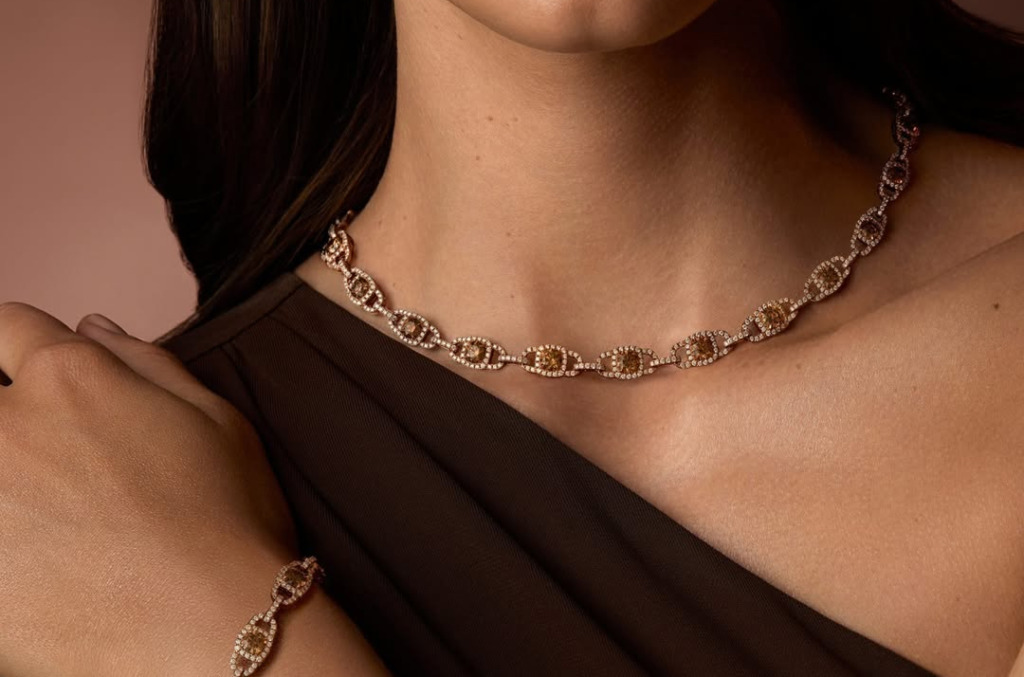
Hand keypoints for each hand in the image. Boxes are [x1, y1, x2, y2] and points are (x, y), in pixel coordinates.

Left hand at [0, 304, 297, 675]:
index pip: (8, 326)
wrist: (209, 629)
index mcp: (70, 378)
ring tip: (47, 509)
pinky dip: (2, 538)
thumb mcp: (216, 419)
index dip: (27, 346)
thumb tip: (90, 325)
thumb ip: (144, 360)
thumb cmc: (226, 523)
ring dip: (8, 472)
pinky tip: (42, 558)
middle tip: (46, 454)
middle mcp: (6, 427)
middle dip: (8, 411)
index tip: (39, 375)